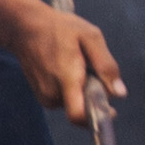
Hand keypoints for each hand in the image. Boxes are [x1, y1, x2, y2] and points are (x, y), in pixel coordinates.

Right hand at [8, 0, 121, 118]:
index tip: (111, 111)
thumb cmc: (59, 28)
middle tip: (90, 68)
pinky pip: (64, 98)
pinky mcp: (41, 95)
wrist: (24, 27)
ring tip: (75, 64)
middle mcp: (52, 93)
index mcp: (65, 79)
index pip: (77, 115)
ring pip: (74, 102)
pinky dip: (71, 88)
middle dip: (92, 93)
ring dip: (81, 89)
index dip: (96, 118)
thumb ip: (106, 65)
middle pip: (82, 107)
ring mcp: (44, 96)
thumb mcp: (90, 36)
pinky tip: (66, 68)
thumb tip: (120, 94)